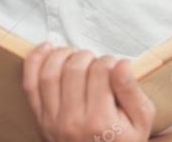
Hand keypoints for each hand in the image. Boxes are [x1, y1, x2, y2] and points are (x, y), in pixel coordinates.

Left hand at [23, 45, 155, 141]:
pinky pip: (30, 84)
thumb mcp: (140, 123)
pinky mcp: (39, 119)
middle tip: (97, 62)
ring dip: (63, 54)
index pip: (100, 71)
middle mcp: (72, 121)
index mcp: (100, 122)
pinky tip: (47, 48)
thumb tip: (121, 62)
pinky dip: (35, 60)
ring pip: (50, 72)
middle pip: (74, 68)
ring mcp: (52, 121)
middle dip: (87, 56)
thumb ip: (131, 91)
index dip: (109, 60)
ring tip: (76, 54)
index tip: (114, 65)